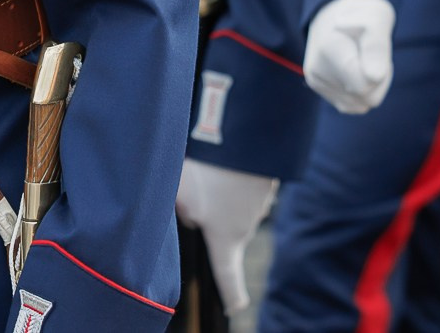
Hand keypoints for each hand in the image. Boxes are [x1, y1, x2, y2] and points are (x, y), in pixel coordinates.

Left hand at [175, 159, 277, 314]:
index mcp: (225, 237)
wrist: (247, 132)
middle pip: (221, 228)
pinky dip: (229, 170)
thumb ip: (175, 210)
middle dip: (204, 212)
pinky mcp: (264, 178)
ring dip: (216, 185)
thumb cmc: (209, 168)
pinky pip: (240, 179)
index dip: (231, 294)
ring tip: (204, 164)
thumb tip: (180, 216)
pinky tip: (219, 152)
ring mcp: (259, 201)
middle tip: (190, 187)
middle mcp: (246, 224)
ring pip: (229, 200)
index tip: (235, 307)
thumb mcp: (177, 192)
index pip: (227, 275)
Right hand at [303, 0, 395, 114]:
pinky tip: (354, 70)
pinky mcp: (318, 87)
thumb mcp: (376, 16)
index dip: (382, 71)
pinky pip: (352, 105)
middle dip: (379, 80)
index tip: (376, 48)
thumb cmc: (360, 14)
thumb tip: (373, 76)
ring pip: (361, 104)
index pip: (366, 85)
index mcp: (329, 49)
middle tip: (372, 54)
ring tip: (361, 59)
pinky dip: (361, 91)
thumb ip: (377, 44)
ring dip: (371, 85)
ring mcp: (316, 81)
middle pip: (367, 98)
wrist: (331, 13)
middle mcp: (317, 69)